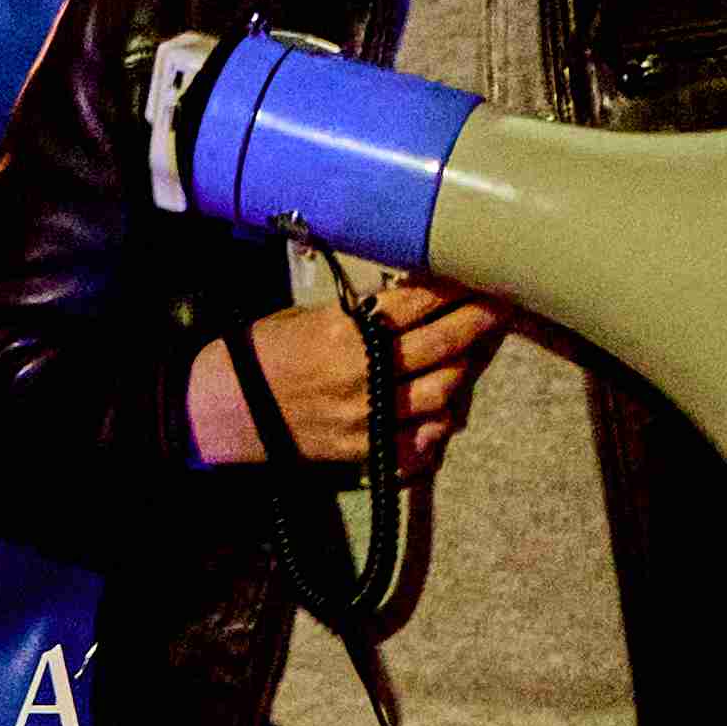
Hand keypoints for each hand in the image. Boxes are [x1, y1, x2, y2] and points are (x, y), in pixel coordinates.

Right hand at [182, 278, 504, 473]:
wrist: (226, 408)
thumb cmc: (265, 351)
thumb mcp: (310, 316)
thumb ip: (362, 314)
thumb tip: (411, 302)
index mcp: (349, 332)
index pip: (420, 303)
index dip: (457, 287)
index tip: (481, 273)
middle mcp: (366, 374)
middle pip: (444, 345)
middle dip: (479, 322)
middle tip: (501, 306)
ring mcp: (368, 418)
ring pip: (442, 393)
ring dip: (465, 370)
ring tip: (475, 351)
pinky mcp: (365, 452)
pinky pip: (421, 445)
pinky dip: (439, 428)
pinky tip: (445, 411)